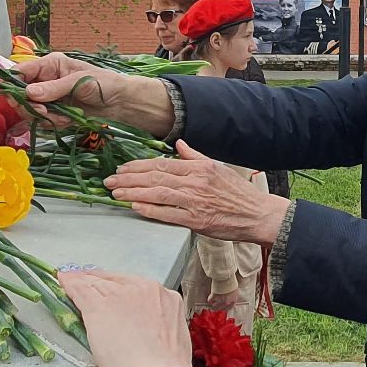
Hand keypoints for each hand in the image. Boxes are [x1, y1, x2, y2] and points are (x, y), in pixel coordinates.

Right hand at [15, 53, 173, 131]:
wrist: (122, 103)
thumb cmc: (105, 83)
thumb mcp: (79, 81)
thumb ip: (53, 88)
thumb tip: (29, 93)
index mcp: (50, 65)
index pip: (20, 72)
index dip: (10, 83)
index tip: (9, 95)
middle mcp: (45, 81)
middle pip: (20, 95)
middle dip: (30, 106)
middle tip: (44, 112)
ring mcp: (49, 99)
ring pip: (30, 111)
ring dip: (44, 117)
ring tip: (64, 117)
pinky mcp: (55, 114)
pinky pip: (43, 122)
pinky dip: (53, 124)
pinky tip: (69, 121)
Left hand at [59, 270, 188, 366]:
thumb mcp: (169, 341)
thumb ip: (158, 327)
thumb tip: (148, 332)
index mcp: (167, 299)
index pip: (138, 287)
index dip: (120, 290)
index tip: (111, 294)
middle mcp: (146, 290)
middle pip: (116, 281)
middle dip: (102, 285)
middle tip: (89, 289)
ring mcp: (121, 296)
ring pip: (97, 283)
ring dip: (83, 282)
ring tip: (72, 282)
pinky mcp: (98, 306)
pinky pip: (79, 289)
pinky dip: (69, 286)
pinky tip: (63, 282)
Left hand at [105, 141, 290, 243]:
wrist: (258, 215)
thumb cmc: (238, 194)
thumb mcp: (217, 168)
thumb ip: (195, 156)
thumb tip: (178, 145)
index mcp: (198, 168)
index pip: (161, 164)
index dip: (138, 167)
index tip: (121, 169)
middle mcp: (195, 182)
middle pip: (155, 177)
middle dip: (128, 179)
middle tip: (109, 181)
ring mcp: (195, 201)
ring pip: (157, 194)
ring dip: (132, 193)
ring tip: (115, 194)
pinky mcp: (197, 220)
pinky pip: (168, 214)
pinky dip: (150, 210)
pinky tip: (135, 207)